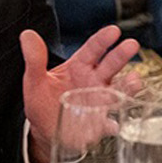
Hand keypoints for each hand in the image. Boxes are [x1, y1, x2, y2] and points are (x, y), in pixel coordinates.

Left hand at [22, 25, 142, 162]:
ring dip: (127, 87)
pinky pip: (109, 124)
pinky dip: (112, 124)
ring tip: (134, 81)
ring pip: (118, 91)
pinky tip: (113, 124)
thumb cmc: (41, 101)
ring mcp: (100, 102)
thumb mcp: (34, 80)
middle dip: (121, 55)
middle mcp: (94, 81)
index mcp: (79, 67)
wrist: (45, 130)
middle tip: (131, 45)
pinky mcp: (100, 124)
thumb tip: (27, 35)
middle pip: (111, 65)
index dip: (103, 40)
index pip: (93, 49)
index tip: (113, 31)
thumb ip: (34, 59)